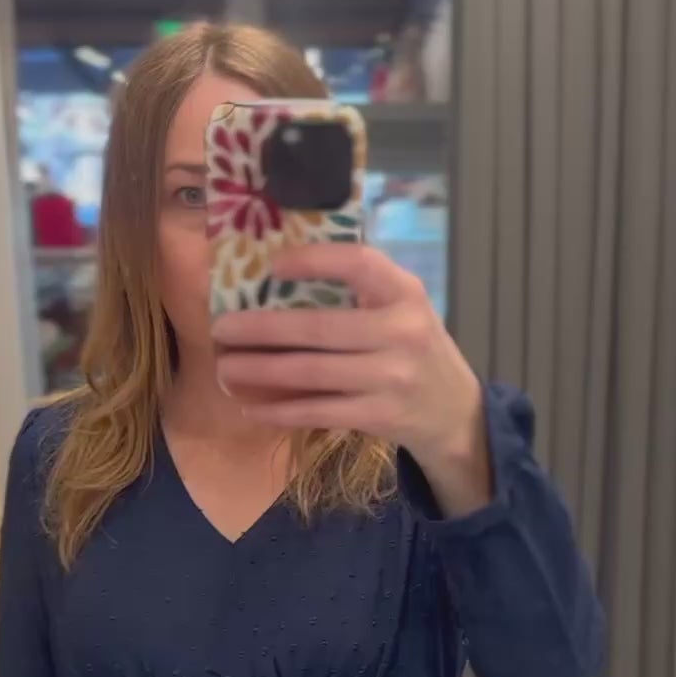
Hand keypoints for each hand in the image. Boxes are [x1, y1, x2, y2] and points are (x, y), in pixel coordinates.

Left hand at [212, 246, 491, 512]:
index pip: (358, 264)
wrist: (454, 411)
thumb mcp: (403, 306)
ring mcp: (390, 378)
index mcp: (404, 293)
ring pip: (311, 373)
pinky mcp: (380, 416)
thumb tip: (281, 274)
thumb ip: (362, 288)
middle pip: (318, 328)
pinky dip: (281, 411)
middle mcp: (400, 332)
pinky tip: (252, 408)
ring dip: (261, 372)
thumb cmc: (414, 348)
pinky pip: (319, 411)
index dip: (314, 260)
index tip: (272, 265)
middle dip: (261, 330)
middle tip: (221, 328)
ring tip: (225, 368)